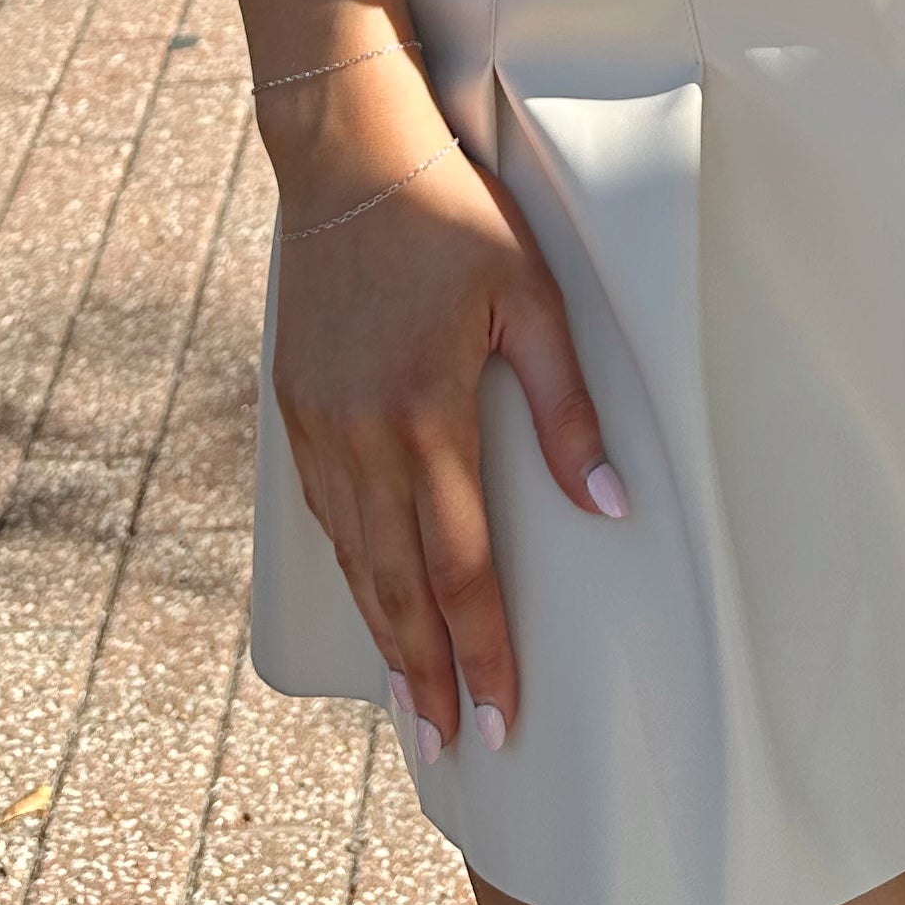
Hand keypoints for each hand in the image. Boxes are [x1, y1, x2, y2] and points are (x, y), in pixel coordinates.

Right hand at [266, 51, 623, 764]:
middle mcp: (363, 438)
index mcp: (426, 418)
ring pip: (353, 560)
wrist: (347, 156)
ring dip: (385, 636)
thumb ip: (567, 406)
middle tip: (446, 747)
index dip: (485, 650)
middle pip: (397, 587)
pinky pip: (325, 514)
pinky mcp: (295, 406)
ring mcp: (319, 426)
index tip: (501, 719)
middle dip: (426, 674)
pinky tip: (369, 599)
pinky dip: (349, 572)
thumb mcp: (529, 298)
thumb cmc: (452, 217)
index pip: (463, 567)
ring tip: (410, 701)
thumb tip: (610, 503)